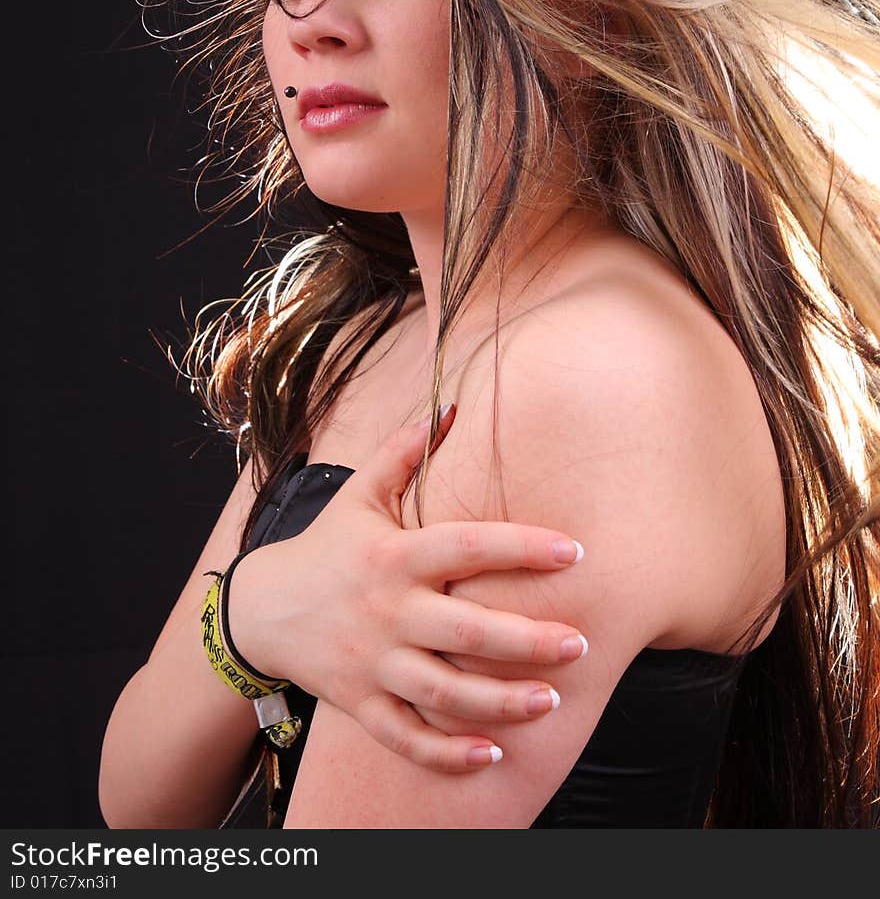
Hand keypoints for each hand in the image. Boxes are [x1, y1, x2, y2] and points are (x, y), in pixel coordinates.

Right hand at [227, 404, 589, 772]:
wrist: (261, 610)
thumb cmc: (327, 547)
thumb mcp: (359, 494)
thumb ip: (403, 452)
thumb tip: (450, 406)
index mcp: (394, 556)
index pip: (467, 546)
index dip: (523, 547)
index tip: (575, 551)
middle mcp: (387, 611)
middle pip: (465, 631)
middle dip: (527, 641)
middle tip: (581, 643)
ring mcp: (373, 663)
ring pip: (444, 692)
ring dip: (501, 701)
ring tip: (552, 700)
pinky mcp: (361, 704)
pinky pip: (406, 738)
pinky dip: (447, 753)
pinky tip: (492, 753)